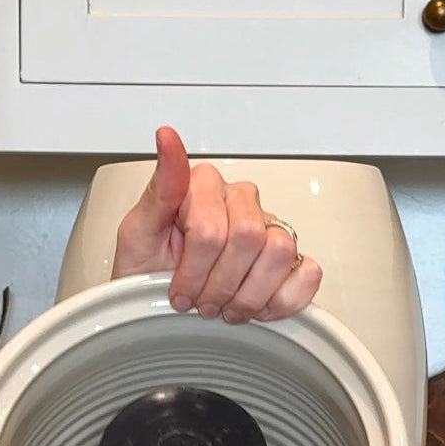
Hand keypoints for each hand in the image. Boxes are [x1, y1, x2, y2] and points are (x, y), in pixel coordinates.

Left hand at [113, 126, 322, 322]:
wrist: (159, 307)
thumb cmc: (148, 273)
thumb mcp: (137, 235)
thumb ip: (159, 188)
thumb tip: (168, 138)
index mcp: (205, 186)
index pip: (211, 229)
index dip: (194, 270)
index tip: (178, 290)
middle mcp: (241, 201)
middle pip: (248, 238)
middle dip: (219, 284)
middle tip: (201, 302)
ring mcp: (270, 228)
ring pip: (280, 252)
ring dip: (248, 295)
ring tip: (225, 306)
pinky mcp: (292, 260)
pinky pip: (307, 273)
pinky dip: (281, 301)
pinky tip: (255, 307)